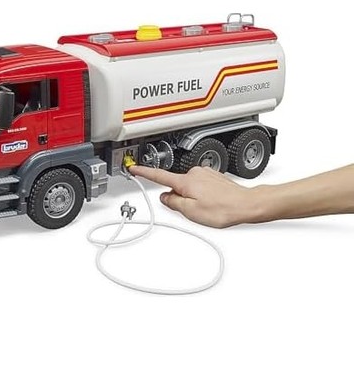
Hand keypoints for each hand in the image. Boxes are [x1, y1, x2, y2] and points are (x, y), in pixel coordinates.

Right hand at [130, 165, 262, 227]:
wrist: (246, 204)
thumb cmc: (222, 209)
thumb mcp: (191, 212)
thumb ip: (173, 203)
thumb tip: (165, 197)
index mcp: (186, 181)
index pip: (159, 176)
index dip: (144, 173)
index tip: (134, 168)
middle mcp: (195, 173)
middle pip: (176, 185)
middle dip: (178, 197)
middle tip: (192, 210)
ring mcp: (205, 173)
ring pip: (189, 186)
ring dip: (192, 197)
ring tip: (206, 208)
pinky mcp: (214, 177)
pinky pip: (200, 186)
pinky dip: (201, 194)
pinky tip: (211, 203)